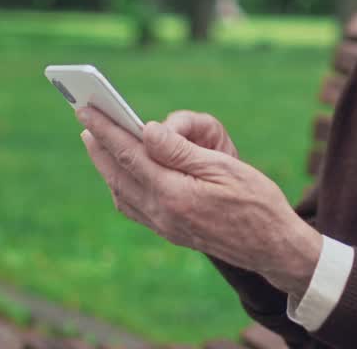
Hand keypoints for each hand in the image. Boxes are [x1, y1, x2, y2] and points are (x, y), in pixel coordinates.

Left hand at [75, 105, 320, 297]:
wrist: (273, 247)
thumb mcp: (222, 167)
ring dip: (106, 165)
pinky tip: (122, 175)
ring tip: (97, 142)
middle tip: (83, 119)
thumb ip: (179, 151)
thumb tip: (146, 130)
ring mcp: (164, 226)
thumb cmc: (256, 200)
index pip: (129, 154)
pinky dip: (120, 186)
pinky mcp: (171, 231)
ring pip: (122, 192)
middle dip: (98, 145)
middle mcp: (162, 213)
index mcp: (173, 193)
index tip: (85, 110)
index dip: (106, 129)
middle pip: (118, 174)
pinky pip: (134, 207)